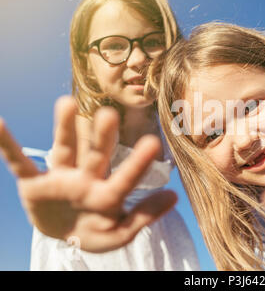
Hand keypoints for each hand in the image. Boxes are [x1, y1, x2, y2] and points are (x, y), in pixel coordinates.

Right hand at [0, 96, 176, 252]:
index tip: (154, 142)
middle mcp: (86, 179)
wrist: (67, 237)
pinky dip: (8, 147)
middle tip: (109, 114)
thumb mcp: (119, 234)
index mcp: (107, 194)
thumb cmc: (96, 232)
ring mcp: (61, 179)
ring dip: (64, 128)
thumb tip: (174, 197)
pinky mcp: (35, 185)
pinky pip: (20, 164)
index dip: (137, 164)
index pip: (124, 179)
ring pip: (65, 150)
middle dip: (102, 137)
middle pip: (96, 156)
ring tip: (66, 102)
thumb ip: (143, 217)